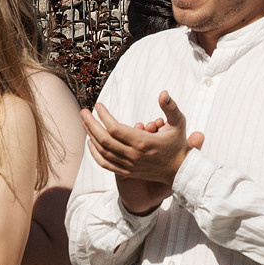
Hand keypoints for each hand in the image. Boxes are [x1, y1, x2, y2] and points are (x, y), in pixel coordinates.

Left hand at [82, 95, 202, 214]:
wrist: (180, 170)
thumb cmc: (178, 144)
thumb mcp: (178, 123)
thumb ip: (170, 107)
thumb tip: (163, 92)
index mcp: (143, 142)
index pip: (115, 128)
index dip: (104, 116)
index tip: (98, 105)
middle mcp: (134, 155)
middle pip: (104, 139)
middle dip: (91, 124)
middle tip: (83, 112)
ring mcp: (129, 165)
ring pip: (103, 151)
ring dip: (91, 136)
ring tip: (85, 122)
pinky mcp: (127, 172)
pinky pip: (106, 164)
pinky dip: (95, 154)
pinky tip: (90, 142)